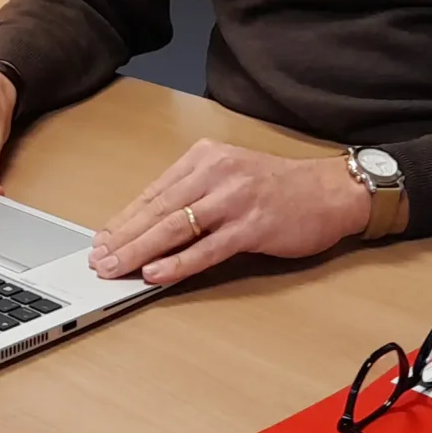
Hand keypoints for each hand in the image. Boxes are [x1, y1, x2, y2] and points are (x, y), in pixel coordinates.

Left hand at [88, 142, 366, 286]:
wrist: (332, 191)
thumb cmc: (281, 187)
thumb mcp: (231, 175)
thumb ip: (195, 194)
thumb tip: (152, 226)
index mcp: (205, 158)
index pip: (154, 192)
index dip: (124, 219)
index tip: (102, 239)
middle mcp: (216, 173)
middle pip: (158, 210)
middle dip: (123, 237)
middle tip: (98, 259)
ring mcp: (234, 199)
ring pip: (175, 228)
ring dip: (140, 251)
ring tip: (116, 267)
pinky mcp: (252, 226)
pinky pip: (206, 249)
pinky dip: (177, 263)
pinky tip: (156, 273)